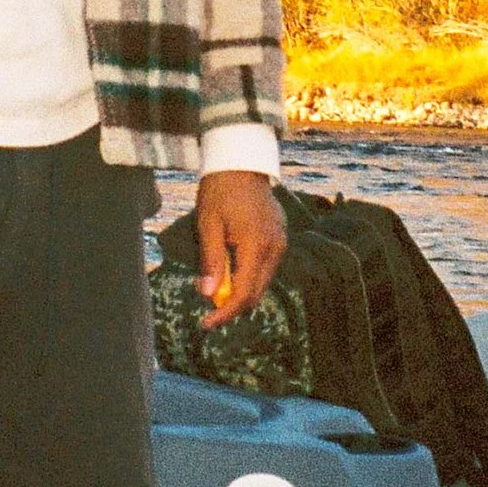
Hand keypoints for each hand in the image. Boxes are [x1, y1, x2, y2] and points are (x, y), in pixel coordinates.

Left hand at [194, 171, 285, 327]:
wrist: (241, 163)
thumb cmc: (220, 191)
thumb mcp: (207, 225)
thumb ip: (211, 261)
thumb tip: (207, 295)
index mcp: (256, 245)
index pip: (244, 293)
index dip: (225, 313)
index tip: (207, 323)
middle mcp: (275, 248)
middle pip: (256, 293)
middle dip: (232, 306)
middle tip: (207, 310)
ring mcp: (280, 243)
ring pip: (262, 282)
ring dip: (240, 291)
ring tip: (216, 286)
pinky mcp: (280, 238)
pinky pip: (266, 268)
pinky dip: (249, 276)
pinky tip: (231, 269)